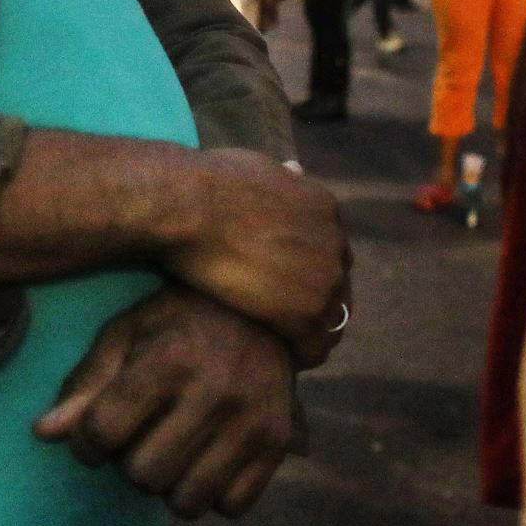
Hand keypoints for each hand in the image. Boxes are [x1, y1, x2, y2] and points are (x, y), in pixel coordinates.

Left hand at [34, 287, 297, 518]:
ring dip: (168, 485)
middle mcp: (216, 393)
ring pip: (186, 502)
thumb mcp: (126, 334)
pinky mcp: (278, 445)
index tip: (92, 435)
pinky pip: (230, 507)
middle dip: (128, 463)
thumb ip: (86, 384)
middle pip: (143, 475)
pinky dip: (212, 494)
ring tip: (170, 449)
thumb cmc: (179, 321)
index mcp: (170, 359)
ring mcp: (253, 422)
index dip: (85, 442)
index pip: (104, 431)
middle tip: (139, 437)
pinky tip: (206, 458)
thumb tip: (43, 434)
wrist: (264, 309)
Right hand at [163, 149, 349, 365]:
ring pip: (332, 319)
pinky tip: (283, 359)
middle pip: (337, 285)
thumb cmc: (206, 183)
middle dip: (317, 302)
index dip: (310, 270)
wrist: (188, 207)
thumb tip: (295, 168)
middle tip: (290, 322)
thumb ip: (283, 179)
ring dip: (313, 333)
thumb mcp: (257, 167)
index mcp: (325, 208)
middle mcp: (335, 241)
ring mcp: (325, 278)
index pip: (332, 250)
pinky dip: (302, 355)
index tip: (289, 286)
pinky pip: (315, 345)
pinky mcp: (305, 311)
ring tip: (289, 347)